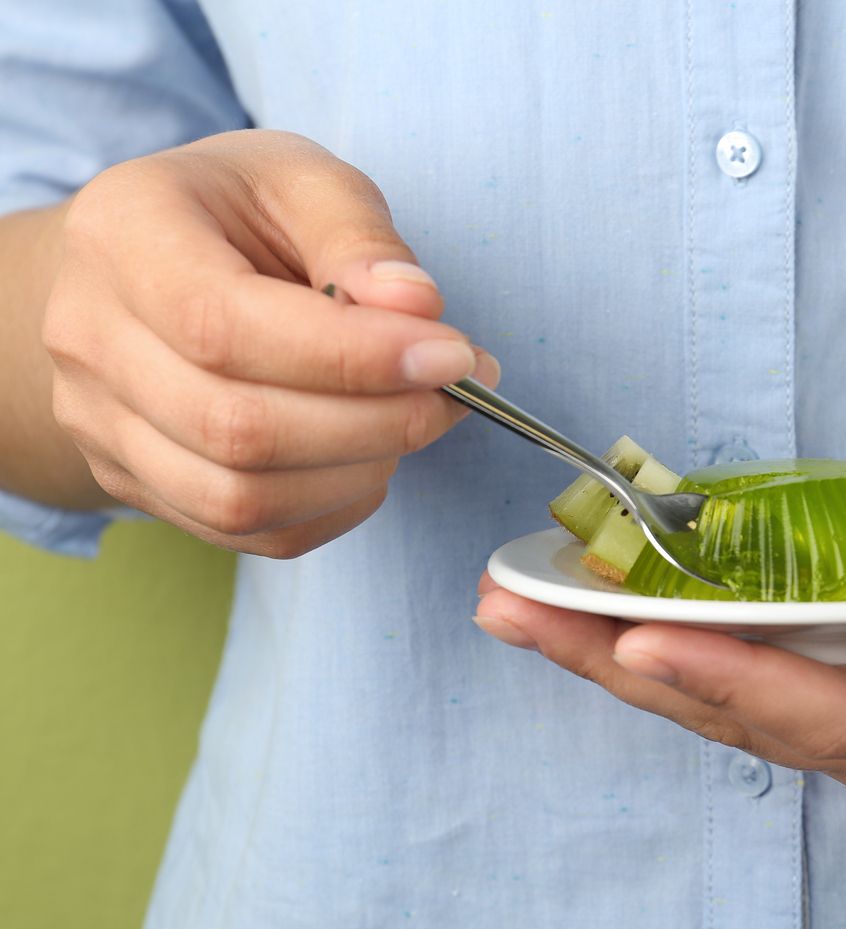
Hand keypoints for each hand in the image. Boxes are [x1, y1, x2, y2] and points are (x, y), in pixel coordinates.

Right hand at [41, 129, 497, 556]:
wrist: (149, 261)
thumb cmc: (236, 212)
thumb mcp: (301, 178)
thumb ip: (359, 236)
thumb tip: (417, 305)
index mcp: (121, 236)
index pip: (224, 324)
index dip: (351, 356)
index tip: (452, 354)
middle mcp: (88, 338)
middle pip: (235, 426)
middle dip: (376, 422)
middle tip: (457, 392)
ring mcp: (101, 424)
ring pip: (239, 497)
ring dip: (360, 470)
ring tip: (417, 418)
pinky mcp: (136, 483)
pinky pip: (247, 532)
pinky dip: (333, 507)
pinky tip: (373, 456)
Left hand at [474, 454, 845, 804]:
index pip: (830, 718)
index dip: (733, 684)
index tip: (639, 642)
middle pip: (743, 716)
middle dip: (627, 667)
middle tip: (521, 614)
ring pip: (715, 700)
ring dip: (610, 655)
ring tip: (516, 606)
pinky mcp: (828, 681)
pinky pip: (724, 669)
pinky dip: (647, 636)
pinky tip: (577, 602)